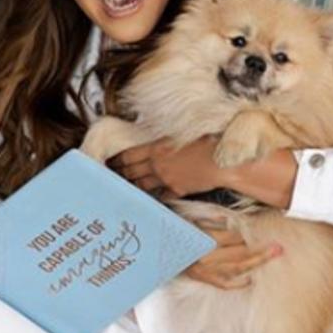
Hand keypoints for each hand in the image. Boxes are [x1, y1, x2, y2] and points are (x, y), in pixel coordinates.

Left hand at [107, 135, 223, 197]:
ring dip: (133, 186)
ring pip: (143, 185)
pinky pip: (161, 195)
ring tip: (125, 188)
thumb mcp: (181, 133)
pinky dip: (154, 196)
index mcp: (156, 148)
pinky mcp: (178, 190)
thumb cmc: (205, 140)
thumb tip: (156, 143)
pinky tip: (149, 198)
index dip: (117, 161)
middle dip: (120, 174)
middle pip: (132, 171)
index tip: (109, 163)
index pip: (129, 155)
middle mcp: (158, 165)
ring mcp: (167, 179)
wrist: (222, 159)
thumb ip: (164, 141)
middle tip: (112, 177)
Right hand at [184, 225, 282, 289]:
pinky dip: (238, 283)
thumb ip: (209, 220)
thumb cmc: (176, 235)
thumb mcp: (189, 221)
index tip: (255, 233)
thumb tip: (226, 218)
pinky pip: (224, 283)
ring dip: (256, 263)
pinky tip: (250, 279)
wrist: (160, 254)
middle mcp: (207, 256)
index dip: (245, 236)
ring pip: (237, 268)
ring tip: (271, 258)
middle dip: (260, 250)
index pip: (232, 238)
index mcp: (204, 240)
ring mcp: (206, 270)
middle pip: (240, 254)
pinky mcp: (204, 279)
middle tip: (278, 248)